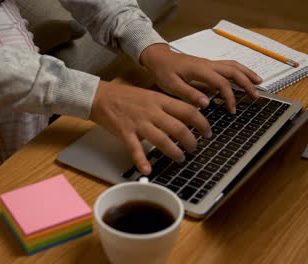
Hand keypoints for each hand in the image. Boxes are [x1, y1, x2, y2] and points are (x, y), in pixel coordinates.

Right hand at [90, 81, 211, 174]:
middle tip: (195, 148)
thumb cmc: (125, 96)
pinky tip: (147, 170)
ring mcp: (139, 122)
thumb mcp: (150, 95)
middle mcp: (152, 111)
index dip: (202, 122)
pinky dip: (142, 160)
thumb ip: (166, 105)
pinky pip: (136, 149)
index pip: (188, 110)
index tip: (208, 132)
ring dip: (174, 152)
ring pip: (162, 139)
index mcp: (159, 100)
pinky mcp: (126, 132)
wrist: (100, 96)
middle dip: (191, 141)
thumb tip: (186, 114)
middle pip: (179, 127)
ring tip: (180, 158)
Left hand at [139, 43, 261, 113]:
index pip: (222, 83)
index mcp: (200, 70)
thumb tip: (207, 103)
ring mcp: (209, 63)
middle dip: (247, 84)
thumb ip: (189, 94)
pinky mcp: (208, 64)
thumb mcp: (171, 86)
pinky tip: (244, 76)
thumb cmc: (163, 71)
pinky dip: (240, 70)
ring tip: (259, 83)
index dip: (229, 97)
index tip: (232, 110)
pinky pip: (228, 65)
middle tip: (256, 97)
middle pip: (233, 71)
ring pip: (233, 66)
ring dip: (247, 74)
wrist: (158, 57)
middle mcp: (208, 64)